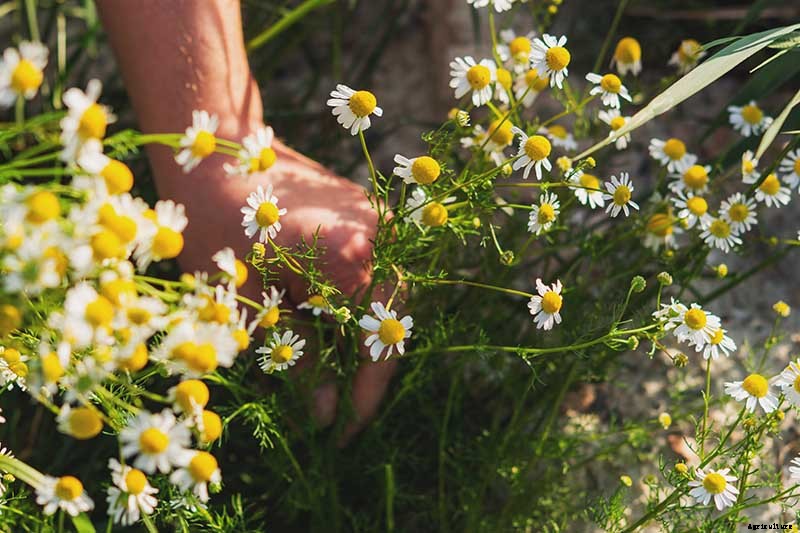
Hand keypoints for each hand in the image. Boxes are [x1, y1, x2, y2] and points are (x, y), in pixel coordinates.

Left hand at [155, 139, 396, 441]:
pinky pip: (374, 274)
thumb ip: (299, 358)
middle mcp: (379, 238)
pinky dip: (352, 306)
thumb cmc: (217, 225)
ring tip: (328, 374)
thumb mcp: (252, 304)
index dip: (362, 397)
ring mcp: (379, 222)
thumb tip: (327, 411)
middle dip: (361, 370)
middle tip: (335, 410)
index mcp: (350, 260)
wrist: (217, 152)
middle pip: (386, 324)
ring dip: (356, 339)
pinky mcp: (369, 213)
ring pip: (382, 301)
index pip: (374, 348)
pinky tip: (325, 326)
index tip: (344, 434)